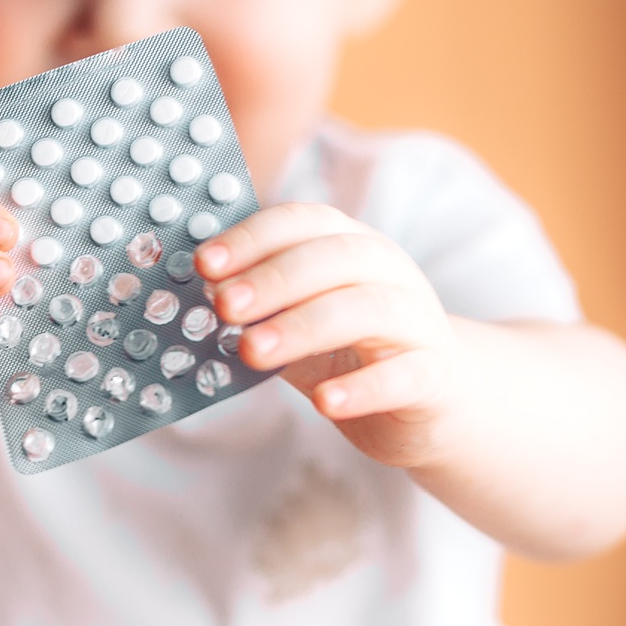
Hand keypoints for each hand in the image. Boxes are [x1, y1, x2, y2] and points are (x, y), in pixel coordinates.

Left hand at [195, 202, 463, 471]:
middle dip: (272, 278)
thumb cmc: (351, 351)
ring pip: (367, 309)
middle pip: (334, 258)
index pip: (303, 222)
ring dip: (305, 326)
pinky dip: (362, 387)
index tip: (205, 263)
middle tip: (223, 306)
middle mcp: (389, 272)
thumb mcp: (299, 317)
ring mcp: (417, 322)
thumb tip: (190, 299)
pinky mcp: (433, 376)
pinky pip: (403, 375)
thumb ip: (257, 306)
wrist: (435, 400)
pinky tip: (324, 403)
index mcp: (351, 244)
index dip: (253, 237)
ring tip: (253, 350)